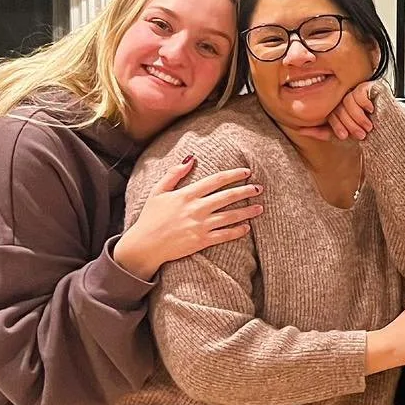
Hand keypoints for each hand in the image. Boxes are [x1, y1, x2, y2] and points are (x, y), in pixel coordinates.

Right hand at [115, 159, 261, 278]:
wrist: (144, 245)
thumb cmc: (150, 218)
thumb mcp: (158, 191)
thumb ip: (174, 174)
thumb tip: (190, 159)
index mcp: (187, 194)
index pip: (216, 181)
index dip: (233, 175)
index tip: (246, 172)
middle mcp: (196, 209)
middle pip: (227, 197)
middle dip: (246, 191)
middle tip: (259, 188)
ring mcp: (200, 225)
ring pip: (230, 216)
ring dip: (247, 211)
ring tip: (260, 207)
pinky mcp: (201, 241)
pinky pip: (224, 235)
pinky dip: (237, 231)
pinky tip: (247, 227)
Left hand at [289, 81, 377, 143]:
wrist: (387, 133)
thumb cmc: (364, 133)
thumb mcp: (340, 134)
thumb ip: (320, 132)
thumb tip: (299, 129)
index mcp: (338, 106)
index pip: (331, 112)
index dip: (337, 125)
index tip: (344, 136)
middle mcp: (346, 97)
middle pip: (339, 107)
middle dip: (349, 123)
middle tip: (360, 134)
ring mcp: (357, 91)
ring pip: (348, 101)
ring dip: (358, 117)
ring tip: (367, 126)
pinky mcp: (370, 87)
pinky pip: (360, 93)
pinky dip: (364, 104)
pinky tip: (371, 110)